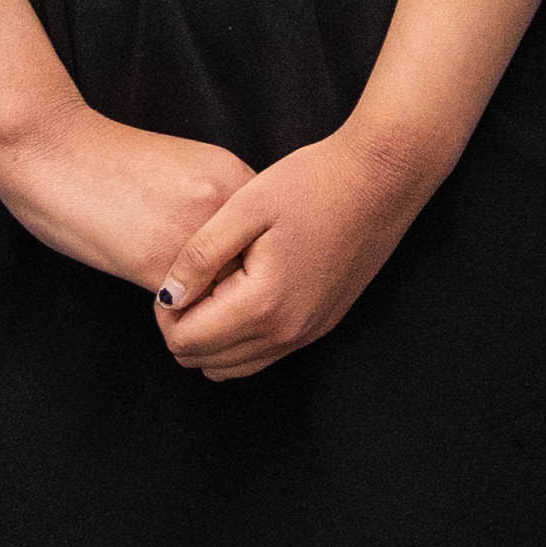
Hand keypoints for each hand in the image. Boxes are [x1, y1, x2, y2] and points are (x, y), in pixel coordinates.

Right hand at [0, 98, 259, 299]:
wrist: (53, 153)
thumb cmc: (111, 162)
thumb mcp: (184, 166)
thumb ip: (218, 200)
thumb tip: (242, 242)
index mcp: (229, 174)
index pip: (271, 233)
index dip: (263, 259)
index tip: (254, 275)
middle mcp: (221, 204)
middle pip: (259, 264)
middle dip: (249, 286)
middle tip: (236, 302)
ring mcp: (193, 236)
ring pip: (230, 292)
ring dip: (220, 306)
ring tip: (206, 310)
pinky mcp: (158, 267)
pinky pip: (191, 309)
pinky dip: (186, 315)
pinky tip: (172, 311)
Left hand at [154, 119, 447, 381]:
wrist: (381, 179)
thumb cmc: (312, 182)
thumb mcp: (245, 207)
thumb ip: (199, 256)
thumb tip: (167, 298)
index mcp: (263, 304)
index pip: (186, 341)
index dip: (163, 313)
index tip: (171, 276)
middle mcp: (287, 332)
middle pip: (206, 362)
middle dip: (183, 329)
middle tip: (189, 281)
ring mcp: (309, 333)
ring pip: (235, 367)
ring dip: (211, 338)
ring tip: (214, 286)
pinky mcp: (322, 325)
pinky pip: (265, 354)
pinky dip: (241, 336)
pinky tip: (242, 291)